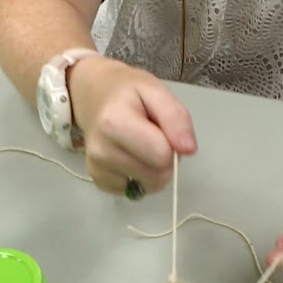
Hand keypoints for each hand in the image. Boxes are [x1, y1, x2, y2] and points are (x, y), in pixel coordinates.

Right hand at [68, 57, 196, 195]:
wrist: (94, 96)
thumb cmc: (127, 93)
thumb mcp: (156, 91)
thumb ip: (176, 118)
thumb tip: (188, 150)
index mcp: (114, 123)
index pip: (162, 156)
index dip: (172, 145)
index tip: (162, 129)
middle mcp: (101, 151)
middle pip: (156, 176)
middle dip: (164, 160)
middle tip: (153, 137)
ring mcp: (97, 169)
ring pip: (147, 186)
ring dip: (152, 169)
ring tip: (140, 144)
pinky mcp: (98, 182)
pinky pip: (134, 191)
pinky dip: (138, 177)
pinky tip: (129, 156)